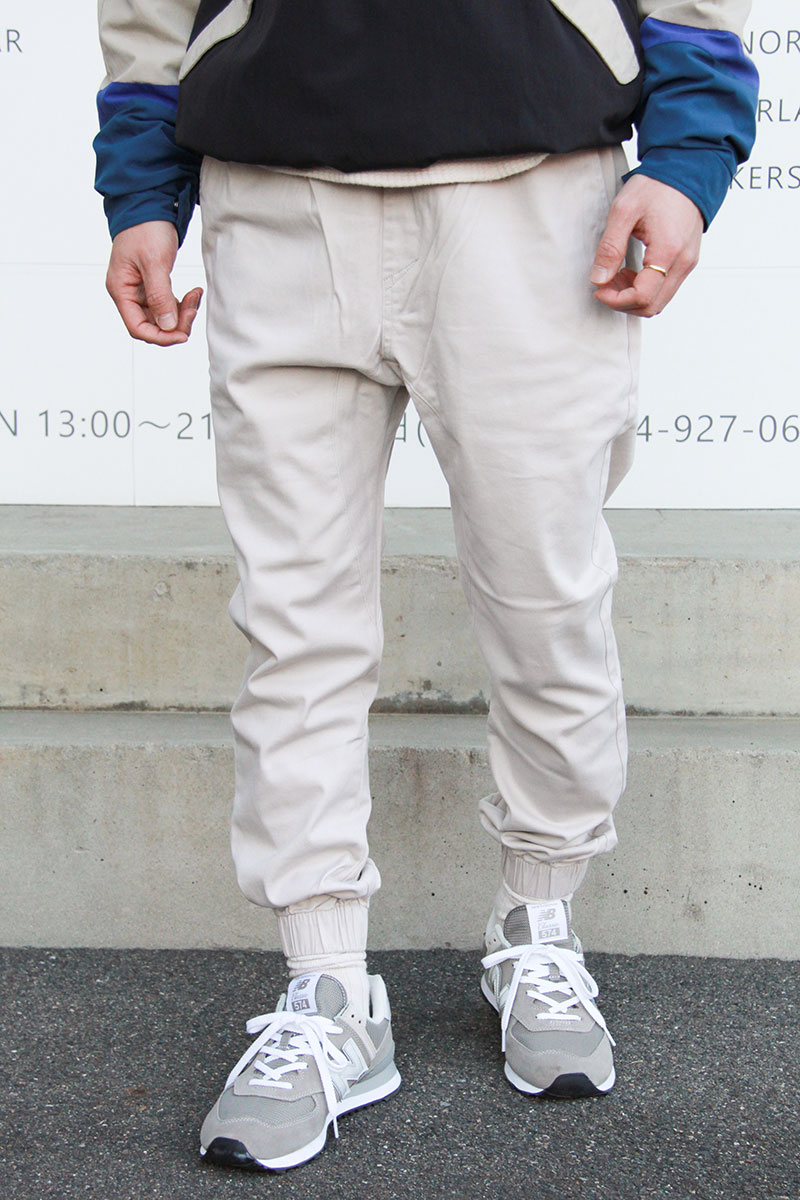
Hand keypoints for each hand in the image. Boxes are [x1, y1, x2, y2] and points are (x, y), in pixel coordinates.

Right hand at [106, 221, 202, 345]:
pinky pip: (168, 304)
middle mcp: (128, 293)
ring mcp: (140, 290)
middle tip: (193, 308)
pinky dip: (182, 304)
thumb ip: (159, 296)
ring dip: (181, 313)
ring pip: (162, 317)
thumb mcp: (154, 262)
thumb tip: (167, 326)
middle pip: (152, 325)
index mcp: (121, 290)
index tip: (182, 334)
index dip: (160, 336)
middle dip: (175, 323)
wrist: (149, 204)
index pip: (137, 328)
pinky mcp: (153, 284)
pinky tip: (193, 293)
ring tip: (195, 296)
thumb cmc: (145, 228)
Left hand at [590, 175, 702, 317]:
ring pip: (659, 301)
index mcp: (668, 251)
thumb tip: (599, 279)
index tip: (599, 289)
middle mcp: (683, 262)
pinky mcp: (687, 260)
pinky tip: (631, 271)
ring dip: (634, 296)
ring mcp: (688, 263)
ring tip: (616, 275)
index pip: (643, 297)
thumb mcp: (623, 211)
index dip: (616, 299)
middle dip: (623, 302)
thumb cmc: (658, 185)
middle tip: (605, 284)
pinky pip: (665, 288)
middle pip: (652, 306)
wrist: (687, 168)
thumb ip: (610, 247)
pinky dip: (645, 288)